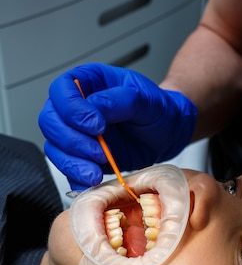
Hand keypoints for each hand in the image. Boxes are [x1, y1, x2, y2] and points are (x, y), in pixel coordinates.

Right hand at [38, 63, 196, 188]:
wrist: (168, 134)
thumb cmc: (158, 110)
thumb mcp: (146, 100)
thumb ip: (119, 100)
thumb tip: (94, 107)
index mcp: (89, 81)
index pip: (62, 90)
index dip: (72, 109)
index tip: (97, 126)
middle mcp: (76, 106)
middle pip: (51, 121)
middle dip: (72, 142)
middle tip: (99, 153)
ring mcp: (76, 133)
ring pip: (55, 148)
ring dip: (72, 164)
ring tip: (96, 174)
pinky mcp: (82, 156)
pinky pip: (68, 169)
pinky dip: (76, 179)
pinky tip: (92, 183)